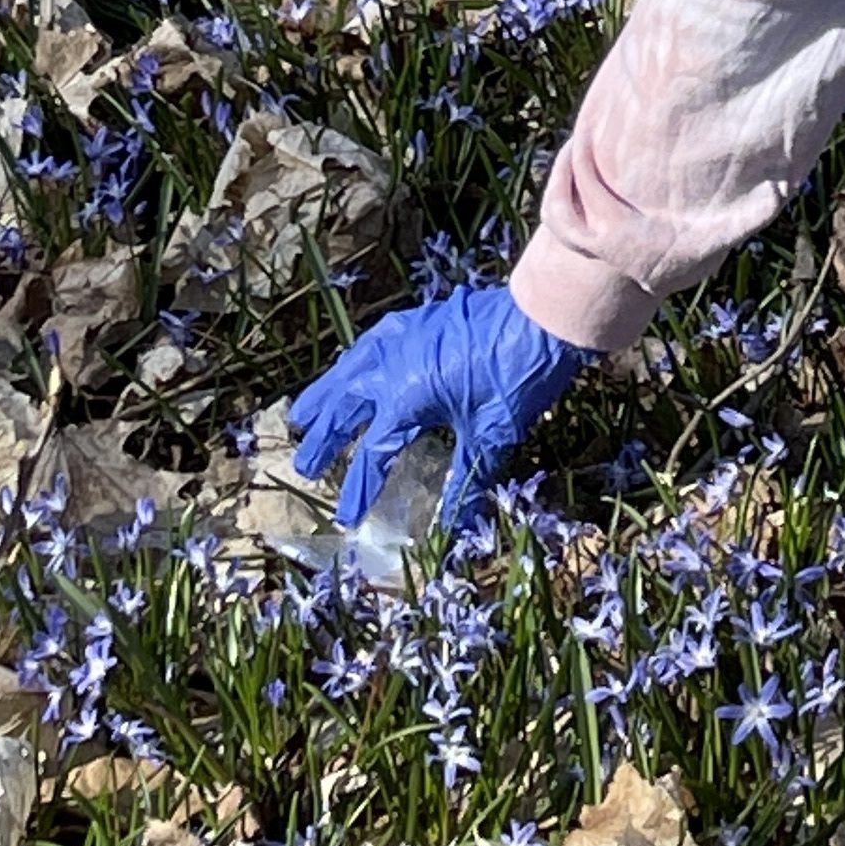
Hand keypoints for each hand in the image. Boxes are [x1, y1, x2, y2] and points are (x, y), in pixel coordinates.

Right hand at [290, 282, 589, 528]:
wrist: (541, 316)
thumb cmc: (517, 377)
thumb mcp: (491, 436)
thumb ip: (466, 481)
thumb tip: (453, 529)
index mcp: (405, 396)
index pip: (373, 452)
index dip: (359, 488)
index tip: (347, 517)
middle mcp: (393, 364)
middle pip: (347, 407)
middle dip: (324, 439)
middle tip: (306, 465)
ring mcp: (403, 336)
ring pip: (350, 369)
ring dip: (327, 395)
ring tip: (302, 414)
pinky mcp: (418, 319)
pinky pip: (371, 344)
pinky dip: (353, 362)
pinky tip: (351, 367)